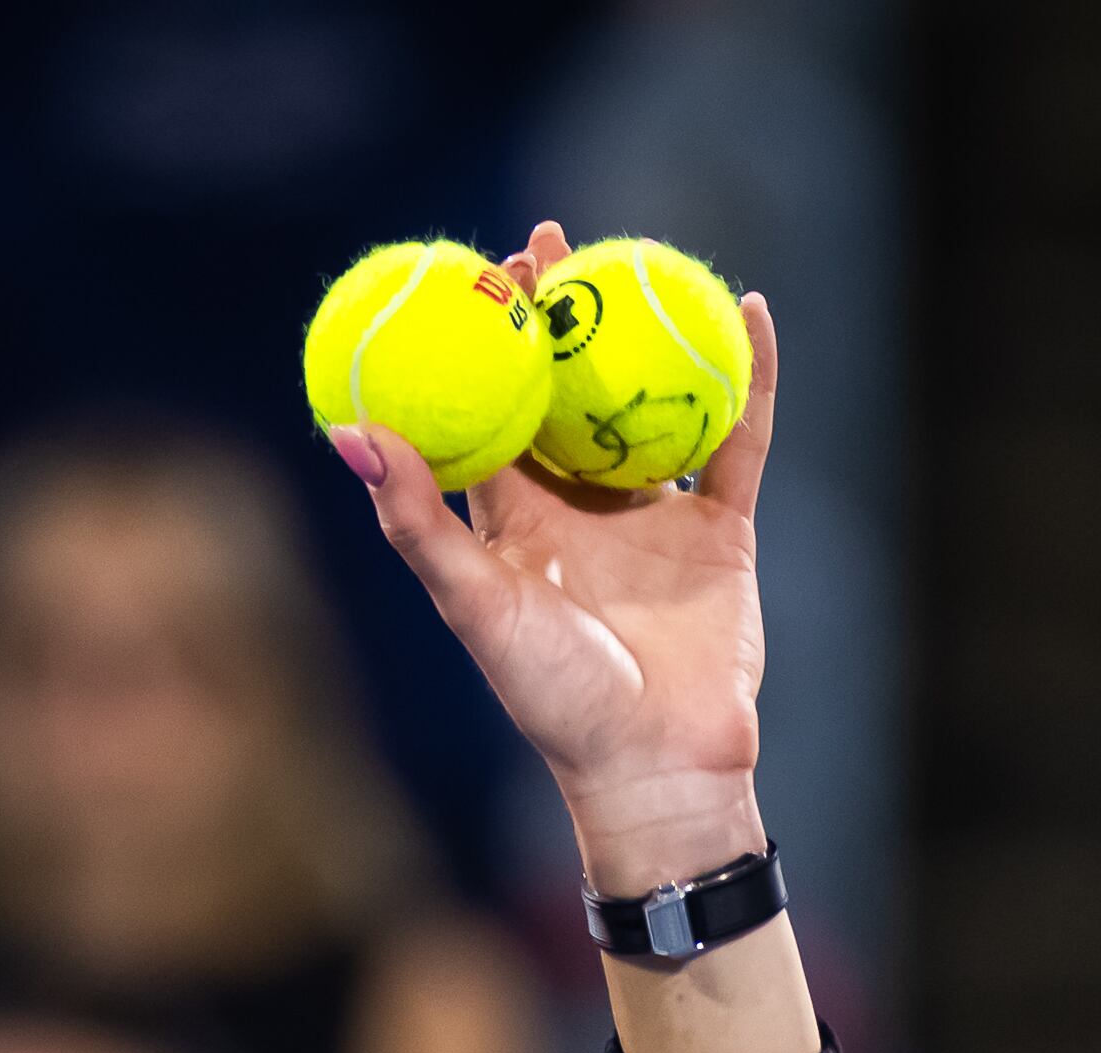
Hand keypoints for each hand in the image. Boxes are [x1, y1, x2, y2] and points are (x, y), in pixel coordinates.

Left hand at [332, 220, 775, 896]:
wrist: (653, 762)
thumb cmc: (550, 695)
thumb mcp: (473, 601)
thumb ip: (414, 520)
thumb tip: (349, 432)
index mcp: (515, 523)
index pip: (494, 412)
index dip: (483, 346)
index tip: (474, 276)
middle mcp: (581, 509)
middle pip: (570, 392)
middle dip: (562, 318)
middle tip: (555, 241)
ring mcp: (655, 515)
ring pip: (654, 403)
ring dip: (650, 332)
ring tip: (644, 258)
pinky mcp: (722, 528)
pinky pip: (738, 436)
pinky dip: (748, 376)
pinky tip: (750, 309)